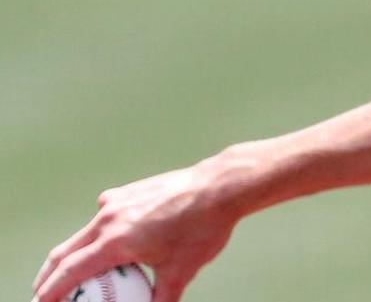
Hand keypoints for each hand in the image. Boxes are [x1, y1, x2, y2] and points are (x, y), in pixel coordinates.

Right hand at [33, 163, 239, 301]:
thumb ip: (161, 300)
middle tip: (44, 295)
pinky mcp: (128, 191)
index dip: (50, 292)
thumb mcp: (181, 272)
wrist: (219, 186)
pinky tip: (113, 239)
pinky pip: (104, 215)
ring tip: (73, 272)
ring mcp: (116, 201)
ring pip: (84, 232)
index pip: (70, 272)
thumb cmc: (202, 230)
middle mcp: (109, 218)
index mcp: (116, 240)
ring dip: (73, 254)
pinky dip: (99, 232)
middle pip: (66, 251)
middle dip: (50, 276)